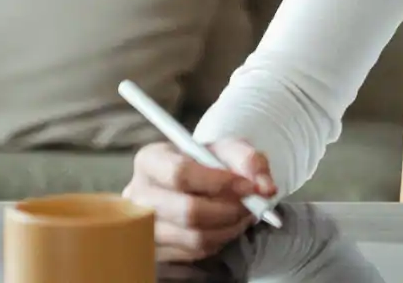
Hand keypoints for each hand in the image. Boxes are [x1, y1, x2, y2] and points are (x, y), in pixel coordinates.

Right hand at [125, 139, 275, 262]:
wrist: (196, 182)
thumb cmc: (209, 163)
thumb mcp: (230, 149)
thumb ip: (250, 160)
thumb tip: (265, 188)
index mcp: (150, 160)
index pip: (180, 173)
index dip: (219, 182)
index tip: (248, 186)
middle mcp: (138, 195)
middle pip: (187, 211)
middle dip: (230, 210)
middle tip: (252, 205)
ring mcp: (141, 227)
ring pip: (194, 237)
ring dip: (229, 228)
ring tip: (243, 214)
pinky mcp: (153, 251)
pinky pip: (193, 253)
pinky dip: (219, 240)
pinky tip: (226, 226)